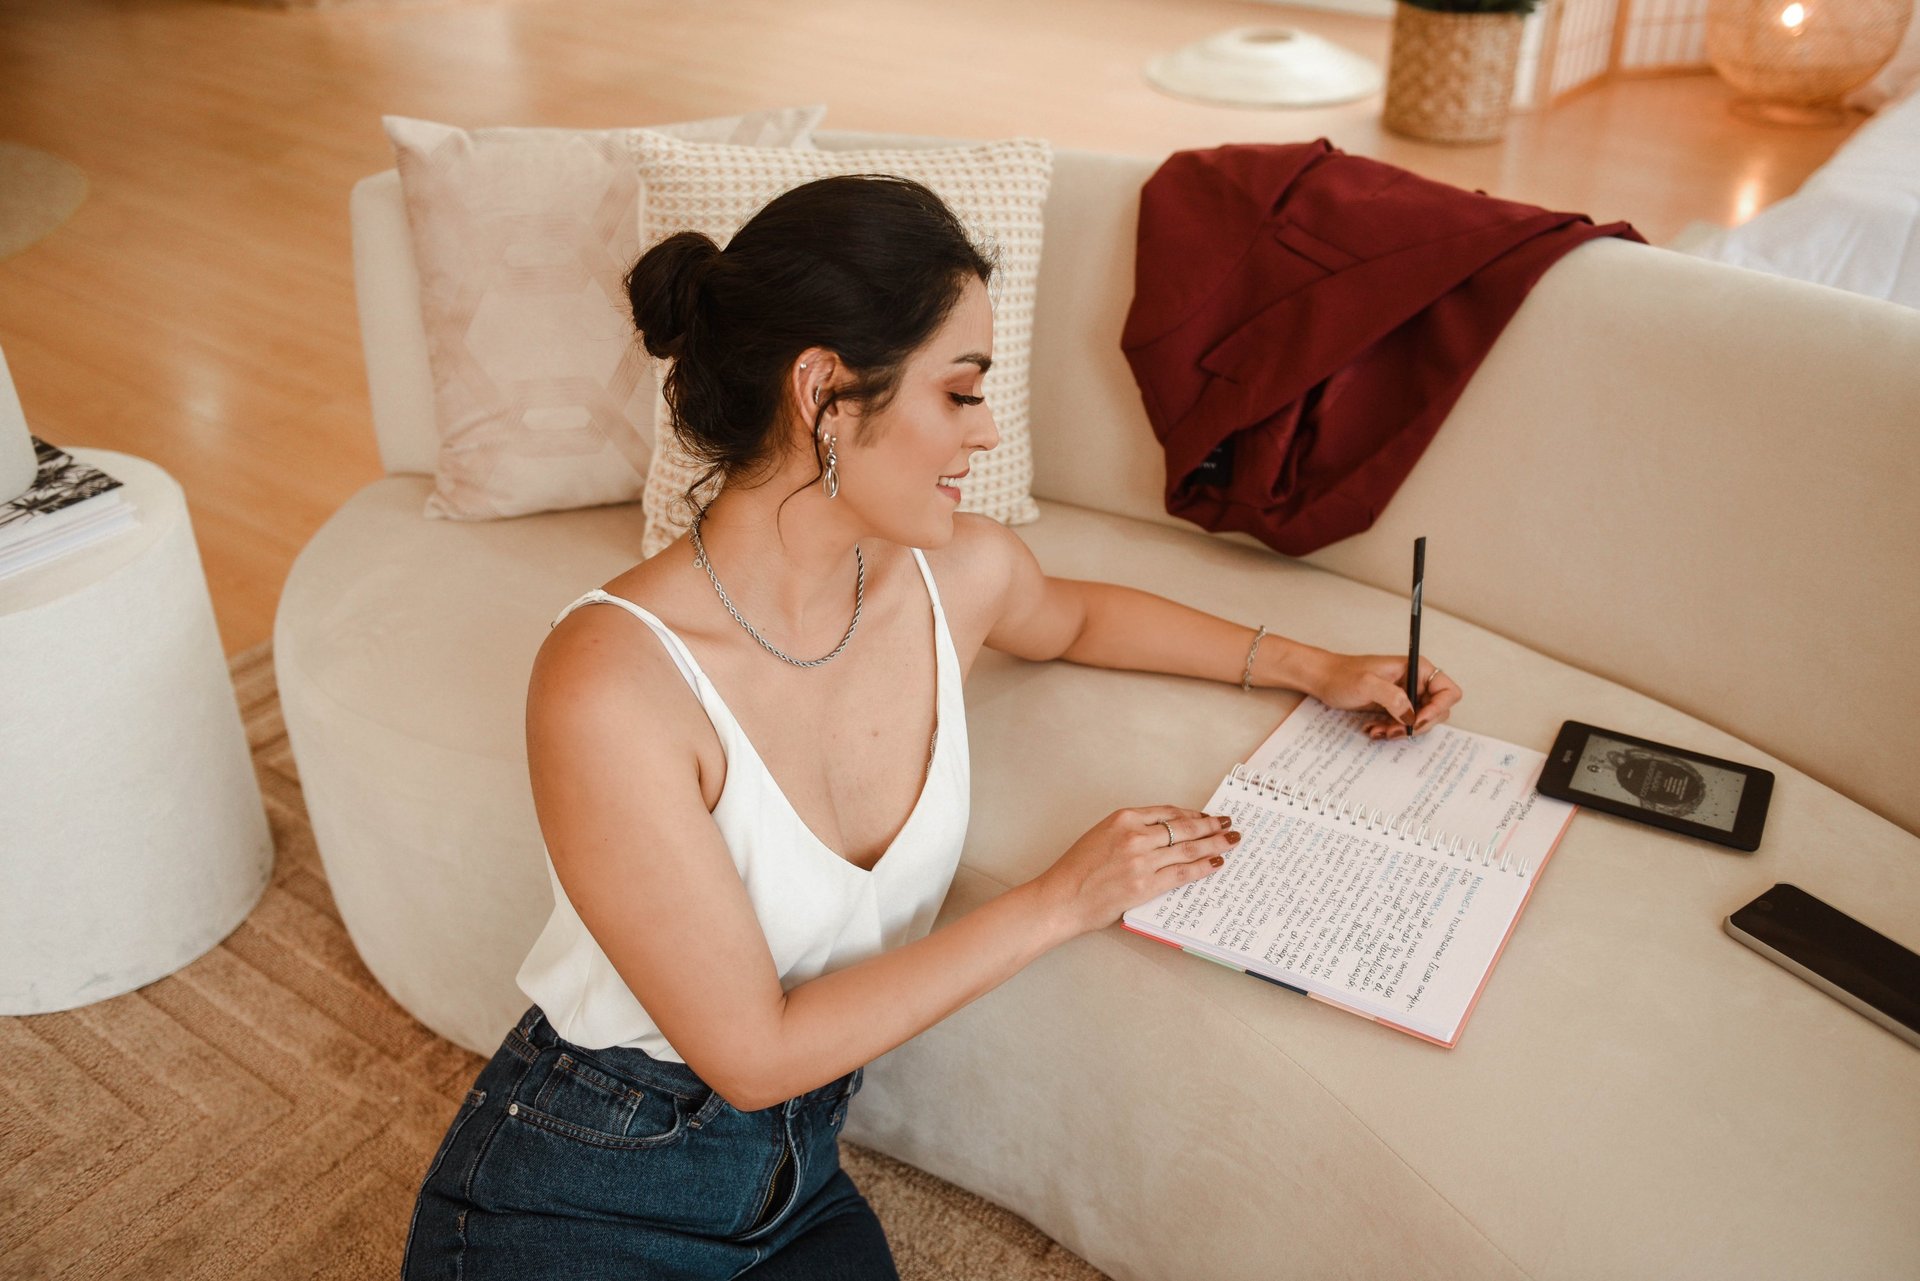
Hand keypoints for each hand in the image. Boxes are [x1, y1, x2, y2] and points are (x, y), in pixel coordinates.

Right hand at [1030, 807, 1237, 938]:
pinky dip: (1203, 866)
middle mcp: (1135, 835)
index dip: (1191, 815)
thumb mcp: (1100, 836)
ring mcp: (1142, 860)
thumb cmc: (1076, 871)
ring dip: (1214, 843)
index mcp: (1123, 818)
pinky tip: (1216, 863)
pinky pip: (1183, 872)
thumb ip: (1130, 832)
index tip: (1205, 817)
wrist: (1061, 898)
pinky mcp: (1146, 884)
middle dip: (1210, 826)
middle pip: (1183, 827)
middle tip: (1228, 824)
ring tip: (1231, 840)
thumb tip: (1163, 836)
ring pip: (1188, 848)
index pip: (1168, 812)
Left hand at [1308, 652, 1462, 739]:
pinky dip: (1391, 730)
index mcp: (1417, 668)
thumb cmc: (1342, 674)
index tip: (1417, 721)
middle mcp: (1416, 681)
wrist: (1323, 679)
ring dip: (1401, 730)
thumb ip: (1392, 698)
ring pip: (1419, 722)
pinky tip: (1373, 728)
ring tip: (1378, 730)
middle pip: (1437, 711)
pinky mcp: (1395, 706)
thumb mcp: (1367, 684)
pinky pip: (1403, 724)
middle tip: (1393, 730)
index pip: (1448, 692)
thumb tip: (1412, 716)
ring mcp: (1406, 695)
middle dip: (1417, 725)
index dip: (1438, 709)